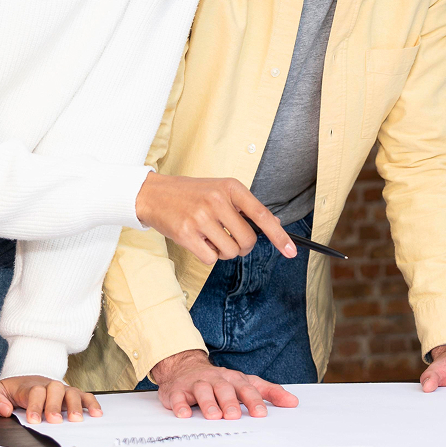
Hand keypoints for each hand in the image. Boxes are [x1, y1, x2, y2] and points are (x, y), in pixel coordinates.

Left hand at [0, 375, 101, 423]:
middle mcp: (48, 386)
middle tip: (54, 420)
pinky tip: (96, 413)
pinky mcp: (71, 394)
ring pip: (71, 392)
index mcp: (29, 387)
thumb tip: (5, 410)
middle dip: (55, 405)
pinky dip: (91, 403)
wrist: (25, 379)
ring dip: (75, 405)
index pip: (35, 392)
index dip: (35, 405)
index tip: (34, 420)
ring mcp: (61, 390)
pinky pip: (84, 395)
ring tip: (76, 420)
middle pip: (55, 390)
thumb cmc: (12, 390)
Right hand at [135, 173, 294, 264]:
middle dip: (242, 246)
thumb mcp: (220, 190)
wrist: (154, 194)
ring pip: (230, 252)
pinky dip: (208, 256)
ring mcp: (201, 217)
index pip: (262, 215)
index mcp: (231, 187)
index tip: (291, 251)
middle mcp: (217, 201)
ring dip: (223, 251)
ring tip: (210, 236)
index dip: (279, 236)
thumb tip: (274, 224)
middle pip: (247, 240)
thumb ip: (245, 206)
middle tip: (229, 237)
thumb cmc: (192, 194)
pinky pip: (211, 259)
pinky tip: (198, 241)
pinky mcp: (186, 234)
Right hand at [150, 349, 298, 419]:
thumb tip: (293, 402)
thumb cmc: (220, 381)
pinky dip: (180, 405)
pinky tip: (184, 414)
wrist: (185, 367)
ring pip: (203, 391)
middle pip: (225, 389)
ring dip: (208, 403)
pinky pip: (178, 397)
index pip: (247, 388)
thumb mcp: (245, 383)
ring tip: (214, 416)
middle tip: (234, 416)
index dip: (254, 400)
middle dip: (230, 402)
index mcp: (235, 379)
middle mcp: (217, 379)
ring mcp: (197, 383)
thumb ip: (269, 392)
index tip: (261, 414)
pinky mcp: (178, 390)